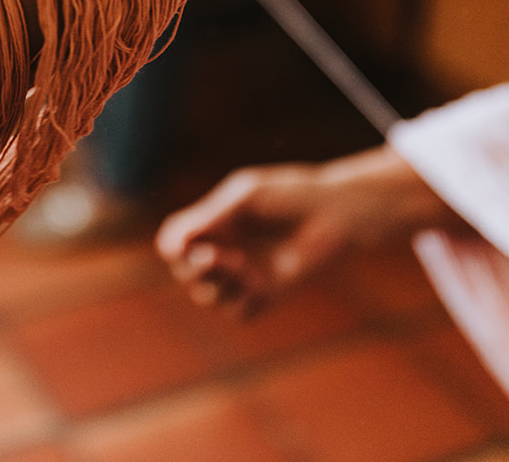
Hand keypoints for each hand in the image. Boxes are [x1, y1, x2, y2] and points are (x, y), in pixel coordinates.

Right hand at [157, 148, 423, 317]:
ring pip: (209, 297)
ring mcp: (245, 275)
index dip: (173, 247)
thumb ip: (212, 218)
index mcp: (215, 225)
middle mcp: (225, 251)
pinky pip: (240, 313)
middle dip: (192, 269)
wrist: (335, 211)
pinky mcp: (268, 294)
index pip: (174, 243)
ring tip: (240, 264)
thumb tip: (175, 241)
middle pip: (186, 274)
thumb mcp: (246, 198)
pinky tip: (256, 280)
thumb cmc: (290, 195)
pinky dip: (241, 299)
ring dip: (218, 283)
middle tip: (210, 257)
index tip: (185, 243)